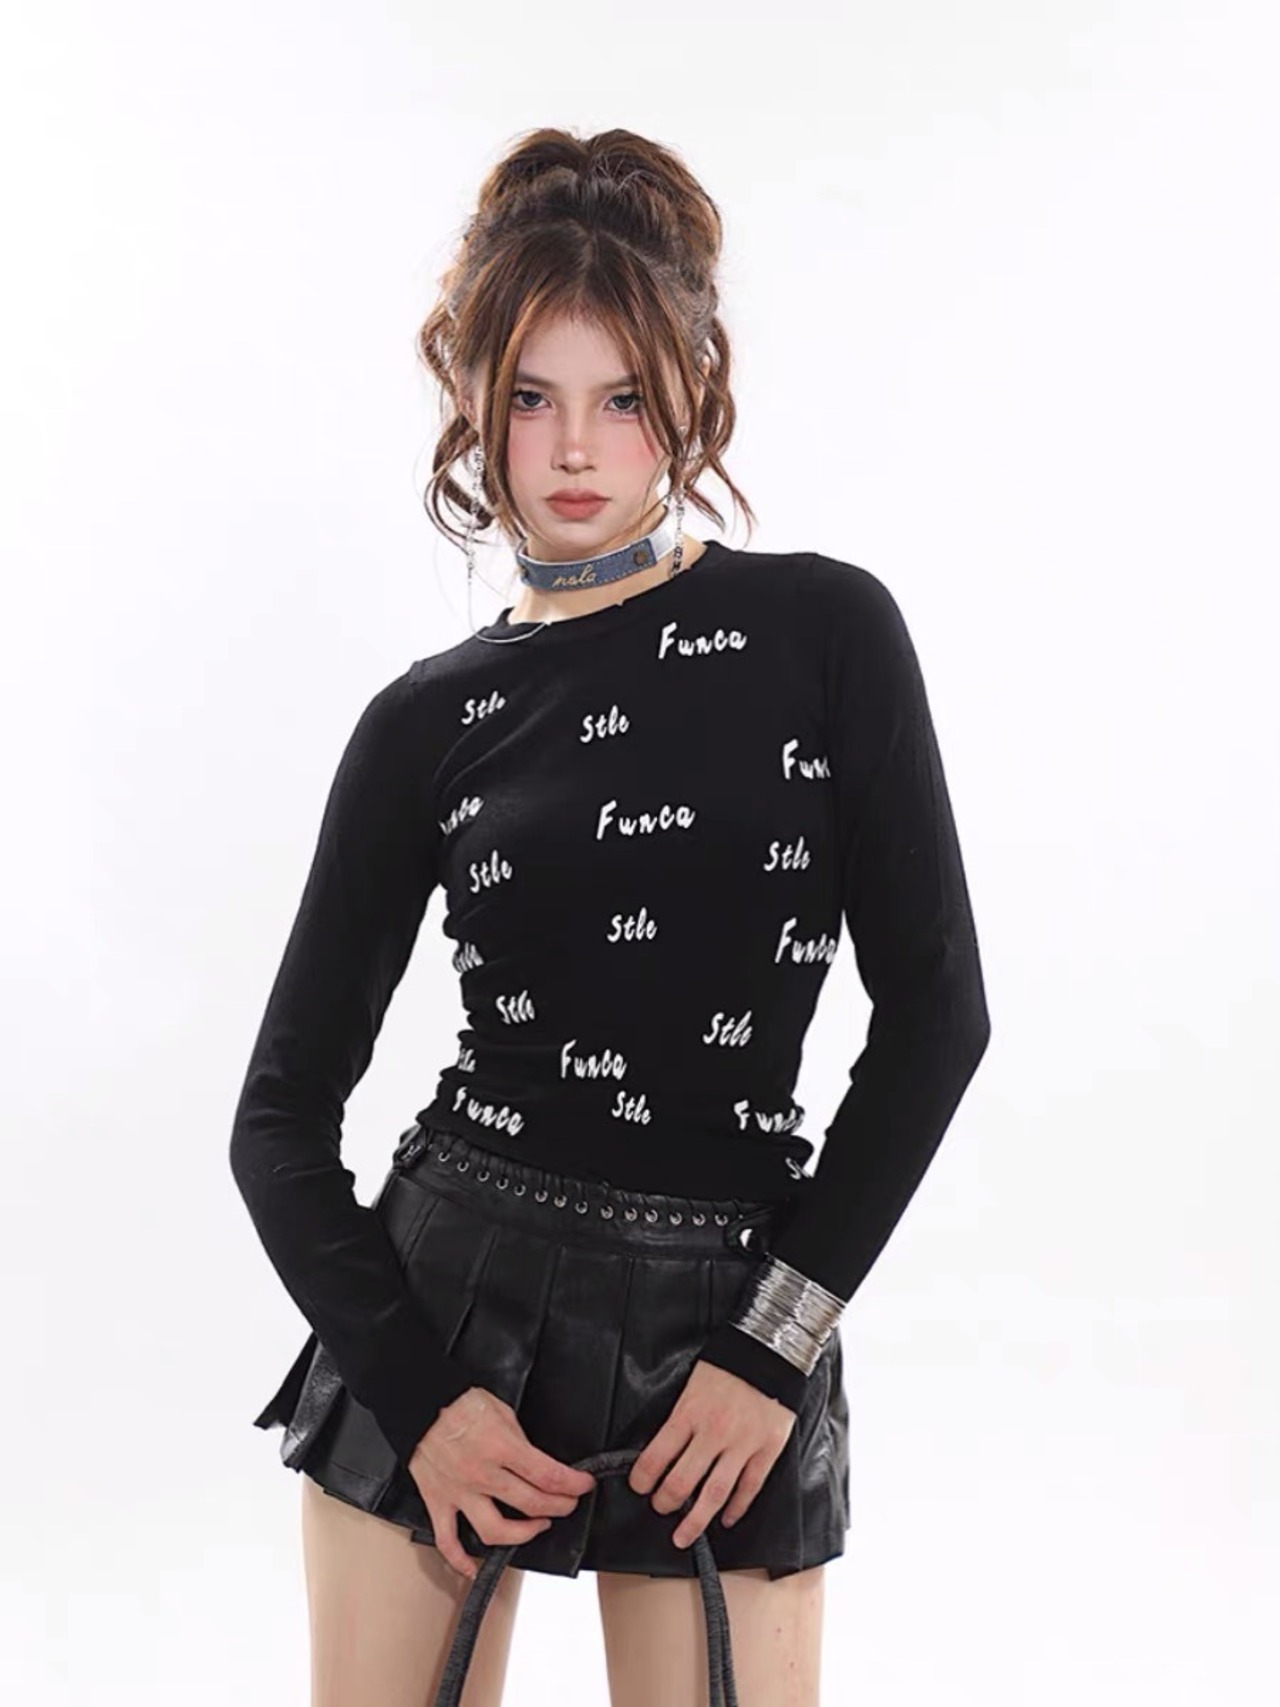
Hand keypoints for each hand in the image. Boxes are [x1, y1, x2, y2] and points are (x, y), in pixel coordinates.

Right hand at [410, 1387, 596, 1580]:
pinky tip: (473, 1567)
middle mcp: (482, 1474)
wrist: (421, 1402)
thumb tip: (536, 1462)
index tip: (583, 1484)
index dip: (573, 1484)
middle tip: (568, 1503)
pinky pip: (447, 1540)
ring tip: (537, 1526)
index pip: (548, 1475)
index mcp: (501, 1447)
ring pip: (495, 1531)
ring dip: (523, 1534)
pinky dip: (459, 1560)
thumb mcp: (502, 1411)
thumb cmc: (460, 1402)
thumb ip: (519, 1441)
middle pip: (532, 1504)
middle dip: (560, 1506)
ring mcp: (459, 1492)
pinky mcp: (438, 1501)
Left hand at [628, 1359, 795, 1549]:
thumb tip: (662, 1449)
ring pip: (714, 1493)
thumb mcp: (693, 1384)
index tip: (638, 1488)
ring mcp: (742, 1443)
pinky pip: (749, 1487)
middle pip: (682, 1481)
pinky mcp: (766, 1449)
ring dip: (696, 1519)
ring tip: (684, 1535)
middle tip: (660, 1509)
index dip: (642, 1479)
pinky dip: (736, 1508)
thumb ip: (680, 1416)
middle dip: (665, 1503)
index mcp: (690, 1412)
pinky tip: (726, 1518)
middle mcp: (713, 1432)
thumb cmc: (728, 1365)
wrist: (769, 1350)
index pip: (656, 1456)